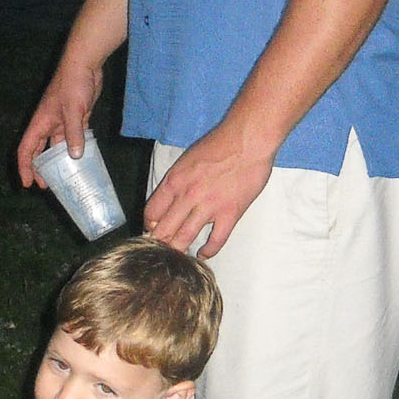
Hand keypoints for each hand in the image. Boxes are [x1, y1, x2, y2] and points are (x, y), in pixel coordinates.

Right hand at [16, 60, 103, 186]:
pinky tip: (81, 159)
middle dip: (40, 168)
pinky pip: (72, 137)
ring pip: (56, 145)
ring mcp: (62, 120)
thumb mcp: (73, 110)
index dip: (24, 167)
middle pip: (39, 150)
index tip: (27, 184)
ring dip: (58, 160)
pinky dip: (74, 148)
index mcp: (40, 122)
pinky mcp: (76, 116)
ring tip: (64, 176)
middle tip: (46, 186)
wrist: (85, 63)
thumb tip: (75, 157)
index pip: (26, 149)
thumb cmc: (73, 83)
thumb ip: (74, 133)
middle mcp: (48, 123)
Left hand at [143, 122, 274, 258]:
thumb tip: (169, 201)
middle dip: (160, 243)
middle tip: (160, 252)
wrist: (248, 140)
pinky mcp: (229, 213)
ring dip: (178, 250)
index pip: (152, 212)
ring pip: (185, 237)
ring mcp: (208, 206)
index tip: (153, 232)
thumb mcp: (188, 159)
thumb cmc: (219, 144)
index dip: (150, 226)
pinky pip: (216, 240)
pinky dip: (208, 251)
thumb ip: (178, 181)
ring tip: (176, 258)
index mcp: (175, 180)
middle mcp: (187, 195)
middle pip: (164, 229)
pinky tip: (203, 255)